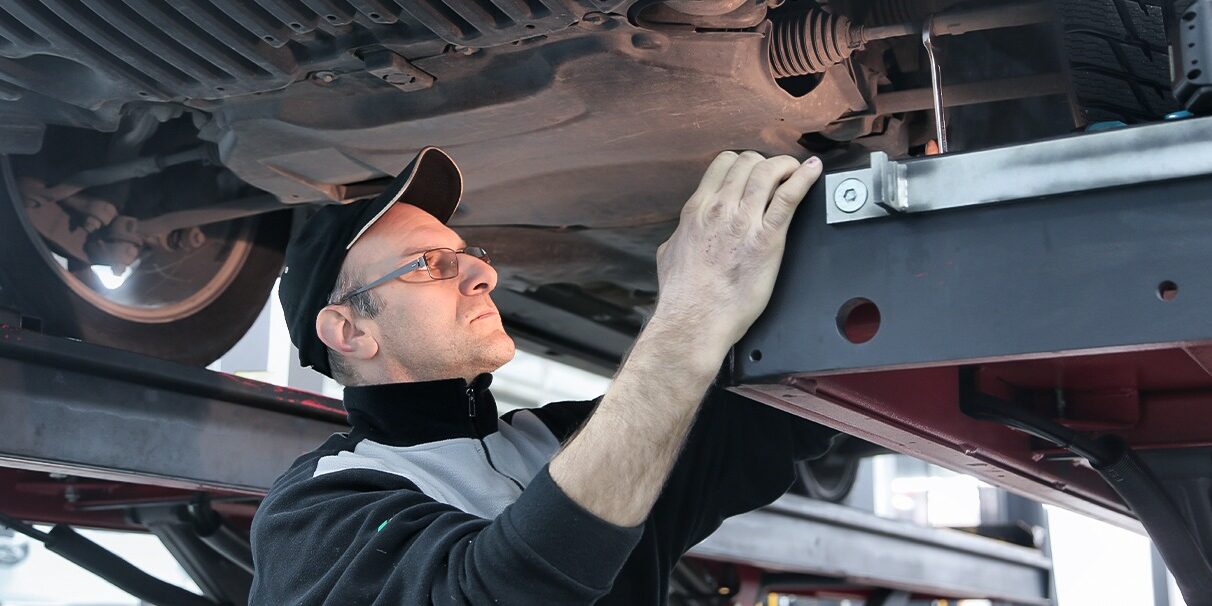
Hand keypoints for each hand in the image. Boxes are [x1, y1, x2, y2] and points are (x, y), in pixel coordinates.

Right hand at [653, 151, 821, 355]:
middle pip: (748, 162)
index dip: (742, 162)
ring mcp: (744, 221)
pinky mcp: (767, 239)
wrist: (695, 318)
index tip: (752, 170)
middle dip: (765, 163)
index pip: (723, 164)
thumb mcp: (669, 253)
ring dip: (786, 165)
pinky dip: (805, 178)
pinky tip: (813, 171)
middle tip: (776, 174)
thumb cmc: (682, 294)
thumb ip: (680, 234)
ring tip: (796, 169)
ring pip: (768, 172)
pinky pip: (789, 197)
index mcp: (697, 209)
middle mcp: (720, 208)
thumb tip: (682, 233)